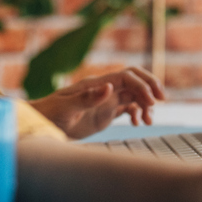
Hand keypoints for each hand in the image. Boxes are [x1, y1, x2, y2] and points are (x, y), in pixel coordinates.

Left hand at [29, 67, 164, 139]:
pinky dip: (137, 113)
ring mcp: (106, 100)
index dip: (142, 85)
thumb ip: (87, 98)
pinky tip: (138, 124)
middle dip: (150, 86)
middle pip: (134, 80)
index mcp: (97, 84)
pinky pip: (127, 107)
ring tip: (148, 120)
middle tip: (161, 101)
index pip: (127, 77)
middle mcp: (104, 89)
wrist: (41, 123)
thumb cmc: (49, 113)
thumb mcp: (66, 107)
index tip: (152, 101)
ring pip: (134, 94)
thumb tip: (108, 86)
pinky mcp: (105, 112)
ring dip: (145, 104)